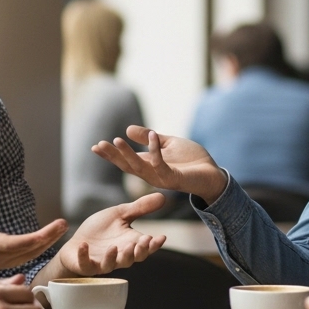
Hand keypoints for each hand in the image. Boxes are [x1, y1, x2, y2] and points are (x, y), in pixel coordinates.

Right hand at [0, 192, 67, 272]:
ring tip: (62, 227)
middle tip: (63, 224)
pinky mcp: (9, 263)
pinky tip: (53, 235)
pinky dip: (42, 246)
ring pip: (31, 255)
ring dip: (48, 242)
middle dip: (47, 238)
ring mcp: (4, 263)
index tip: (48, 231)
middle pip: (26, 250)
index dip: (31, 239)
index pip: (12, 244)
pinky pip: (29, 256)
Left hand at [50, 193, 167, 276]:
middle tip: (143, 241)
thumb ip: (140, 208)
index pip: (145, 248)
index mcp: (129, 244)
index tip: (162, 237)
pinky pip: (85, 264)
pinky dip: (84, 255)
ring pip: (110, 265)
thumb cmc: (101, 230)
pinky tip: (84, 245)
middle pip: (131, 259)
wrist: (78, 241)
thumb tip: (163, 197)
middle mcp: (118, 256)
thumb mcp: (120, 214)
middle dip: (138, 251)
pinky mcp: (85, 265)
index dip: (154, 245)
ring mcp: (101, 262)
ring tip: (115, 247)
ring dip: (113, 257)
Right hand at [92, 126, 227, 201]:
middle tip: (98, 145)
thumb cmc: (192, 160)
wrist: (213, 173)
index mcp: (148, 166)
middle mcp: (151, 174)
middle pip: (127, 166)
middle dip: (113, 155)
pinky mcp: (174, 179)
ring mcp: (161, 178)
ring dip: (127, 154)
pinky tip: (152, 136)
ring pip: (139, 167)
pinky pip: (161, 165)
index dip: (111, 154)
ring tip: (117, 140)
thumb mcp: (168, 143)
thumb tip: (128, 129)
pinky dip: (155, 151)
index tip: (95, 146)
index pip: (125, 161)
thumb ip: (149, 138)